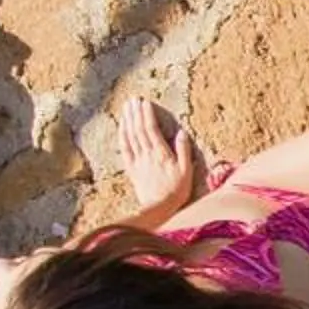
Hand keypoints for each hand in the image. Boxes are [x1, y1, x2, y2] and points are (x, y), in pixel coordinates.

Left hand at [118, 99, 200, 213]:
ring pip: (130, 136)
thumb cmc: (177, 191)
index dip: (147, 115)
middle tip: (133, 99)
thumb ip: (183, 151)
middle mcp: (146, 155)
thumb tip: (181, 132)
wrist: (159, 209)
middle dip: (135, 113)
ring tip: (126, 108)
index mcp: (161, 153)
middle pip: (138, 130)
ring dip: (127, 121)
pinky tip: (121, 128)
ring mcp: (137, 161)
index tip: (145, 102)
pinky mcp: (132, 168)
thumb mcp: (186, 171)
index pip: (151, 129)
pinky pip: (124, 149)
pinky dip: (122, 136)